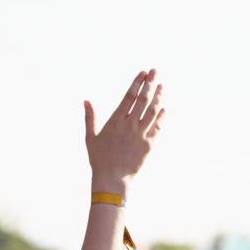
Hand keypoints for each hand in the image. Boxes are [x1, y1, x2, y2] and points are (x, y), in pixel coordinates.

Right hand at [85, 70, 164, 192]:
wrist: (112, 178)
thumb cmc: (99, 158)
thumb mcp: (91, 137)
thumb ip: (90, 118)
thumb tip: (86, 101)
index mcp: (116, 121)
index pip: (129, 96)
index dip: (137, 83)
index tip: (142, 73)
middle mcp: (130, 125)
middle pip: (143, 99)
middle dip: (150, 83)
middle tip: (155, 71)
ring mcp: (141, 134)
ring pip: (152, 111)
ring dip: (158, 97)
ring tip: (161, 86)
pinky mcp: (149, 144)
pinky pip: (157, 127)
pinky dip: (161, 117)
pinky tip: (163, 108)